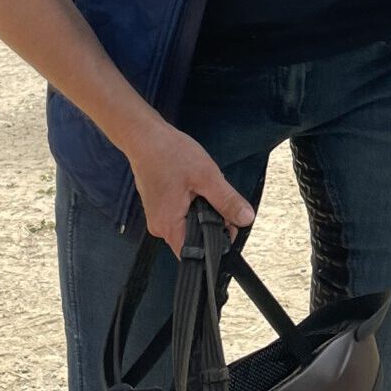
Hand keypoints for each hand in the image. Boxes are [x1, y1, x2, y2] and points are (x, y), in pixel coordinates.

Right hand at [126, 118, 255, 255]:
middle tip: (218, 198)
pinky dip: (192, 204)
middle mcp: (160, 226)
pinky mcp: (159, 206)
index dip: (216, 243)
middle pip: (194, 239)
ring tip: (203, 188)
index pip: (196, 253)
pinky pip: (181, 214)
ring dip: (202, 211)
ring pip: (189, 225)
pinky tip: (193, 187)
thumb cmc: (169, 154)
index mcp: (169, 225)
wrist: (144, 136)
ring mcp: (158, 216)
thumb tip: (245, 218)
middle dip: (212, 222)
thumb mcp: (206, 177)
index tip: (228, 225)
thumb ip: (227, 201)